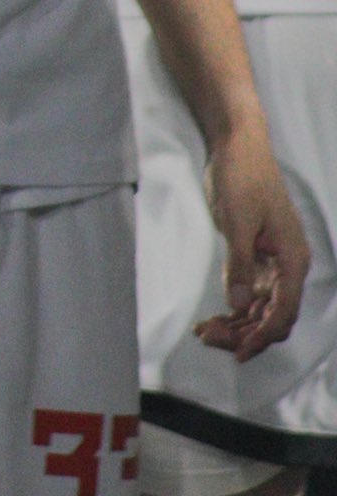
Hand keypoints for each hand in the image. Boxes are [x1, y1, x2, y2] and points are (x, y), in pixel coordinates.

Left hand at [196, 129, 310, 361]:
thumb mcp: (237, 222)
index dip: (261, 336)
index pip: (282, 311)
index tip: (237, 352)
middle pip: (273, 314)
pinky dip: (235, 305)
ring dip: (238, 322)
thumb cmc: (241, 178)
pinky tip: (215, 314)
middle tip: (209, 339)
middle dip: (245, 332)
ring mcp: (273, 262)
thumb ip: (239, 264)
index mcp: (292, 260)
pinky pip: (250, 291)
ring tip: (206, 331)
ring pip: (261, 306)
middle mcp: (288, 266)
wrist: (237, 147)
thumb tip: (239, 304)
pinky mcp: (256, 255)